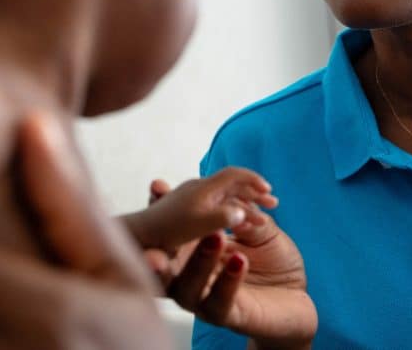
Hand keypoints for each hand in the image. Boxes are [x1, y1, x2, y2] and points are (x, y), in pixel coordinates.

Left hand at [122, 167, 276, 251]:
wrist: (139, 236)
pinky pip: (218, 207)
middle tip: (272, 203)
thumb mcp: (199, 226)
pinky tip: (241, 226)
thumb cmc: (167, 231)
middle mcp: (200, 189)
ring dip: (246, 204)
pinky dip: (234, 213)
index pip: (234, 174)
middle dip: (254, 192)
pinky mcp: (190, 212)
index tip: (268, 190)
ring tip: (263, 217)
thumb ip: (222, 217)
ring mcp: (194, 200)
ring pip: (227, 197)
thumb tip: (242, 210)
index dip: (253, 180)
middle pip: (233, 184)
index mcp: (204, 188)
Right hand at [152, 182, 317, 347]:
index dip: (159, 210)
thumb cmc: (272, 260)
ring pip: (187, 287)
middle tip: (161, 233)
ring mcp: (203, 298)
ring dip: (199, 261)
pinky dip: (227, 280)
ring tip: (217, 236)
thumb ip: (242, 214)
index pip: (167, 231)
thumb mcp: (259, 229)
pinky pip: (219, 301)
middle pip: (162, 266)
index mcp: (191, 249)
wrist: (296, 294)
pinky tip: (238, 260)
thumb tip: (225, 198)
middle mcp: (188, 275)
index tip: (158, 189)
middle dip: (155, 251)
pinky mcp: (224, 315)